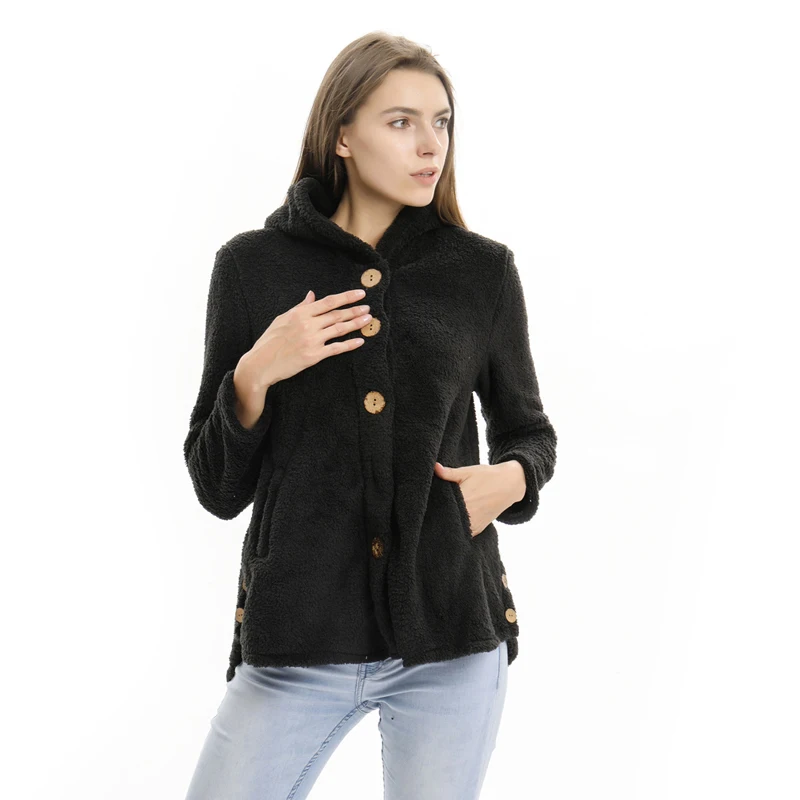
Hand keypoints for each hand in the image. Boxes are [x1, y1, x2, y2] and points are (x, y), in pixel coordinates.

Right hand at [238, 288, 372, 390]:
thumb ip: (300, 307)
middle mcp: (308, 325)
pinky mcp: (314, 356)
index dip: (346, 297)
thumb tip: (312, 295)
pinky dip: (350, 344)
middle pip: (337, 314)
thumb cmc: (269, 341)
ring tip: (368, 319)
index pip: (328, 302)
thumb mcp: (282, 319)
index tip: (359, 294)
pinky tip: (360, 341)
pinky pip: (336, 348)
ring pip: (340, 329)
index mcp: (300, 313)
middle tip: (368, 307)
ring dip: (356, 324)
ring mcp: (312, 340)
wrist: (260, 364)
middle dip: (355, 310)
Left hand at [434, 460, 525, 536]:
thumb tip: (434, 467)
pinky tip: (451, 523)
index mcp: (463, 500)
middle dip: (438, 517)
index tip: (425, 507)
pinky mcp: (478, 529)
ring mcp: (474, 524)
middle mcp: (469, 515)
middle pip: (446, 521)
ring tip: (439, 520)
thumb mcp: (468, 472)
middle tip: (429, 515)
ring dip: (448, 525)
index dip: (432, 508)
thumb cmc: (487, 476)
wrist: (510, 485)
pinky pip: (464, 533)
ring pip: (454, 529)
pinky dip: (458, 529)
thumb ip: (449, 473)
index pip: (441, 508)